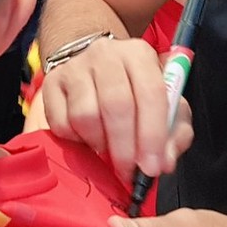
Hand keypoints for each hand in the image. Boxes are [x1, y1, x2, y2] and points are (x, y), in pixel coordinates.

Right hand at [41, 36, 192, 179]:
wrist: (94, 68)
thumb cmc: (135, 91)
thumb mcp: (165, 105)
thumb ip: (175, 133)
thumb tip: (165, 161)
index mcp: (140, 54)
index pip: (151, 92)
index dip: (153, 135)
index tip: (152, 167)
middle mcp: (106, 55)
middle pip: (116, 105)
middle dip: (125, 148)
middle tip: (128, 172)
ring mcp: (75, 67)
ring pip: (85, 115)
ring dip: (99, 143)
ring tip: (107, 149)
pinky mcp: (51, 83)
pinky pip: (61, 123)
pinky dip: (75, 140)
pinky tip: (87, 138)